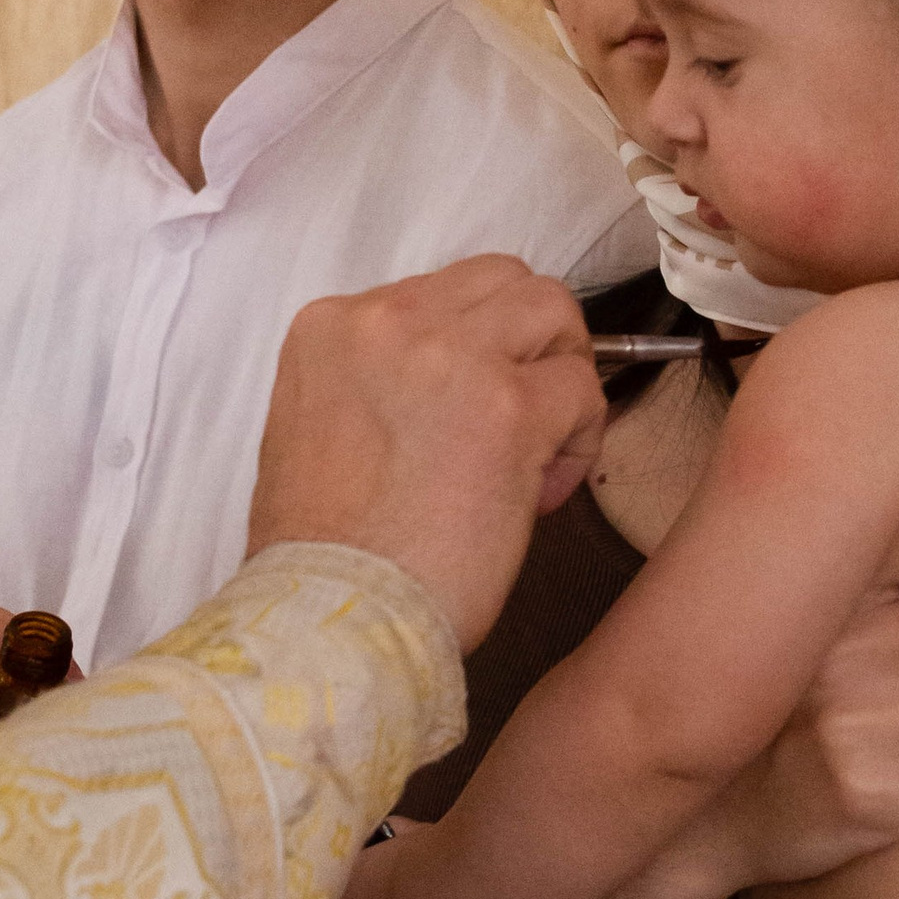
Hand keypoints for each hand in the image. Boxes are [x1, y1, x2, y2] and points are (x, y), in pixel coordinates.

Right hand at [247, 256, 605, 649]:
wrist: (329, 617)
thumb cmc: (324, 553)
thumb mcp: (316, 428)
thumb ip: (381, 381)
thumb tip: (460, 386)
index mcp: (331, 326)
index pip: (438, 293)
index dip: (472, 351)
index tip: (466, 415)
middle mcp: (386, 322)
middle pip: (502, 281)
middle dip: (528, 341)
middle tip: (525, 413)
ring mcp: (451, 356)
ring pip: (552, 311)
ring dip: (561, 373)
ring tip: (540, 445)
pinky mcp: (510, 407)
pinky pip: (581, 389)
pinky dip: (579, 438)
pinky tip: (543, 490)